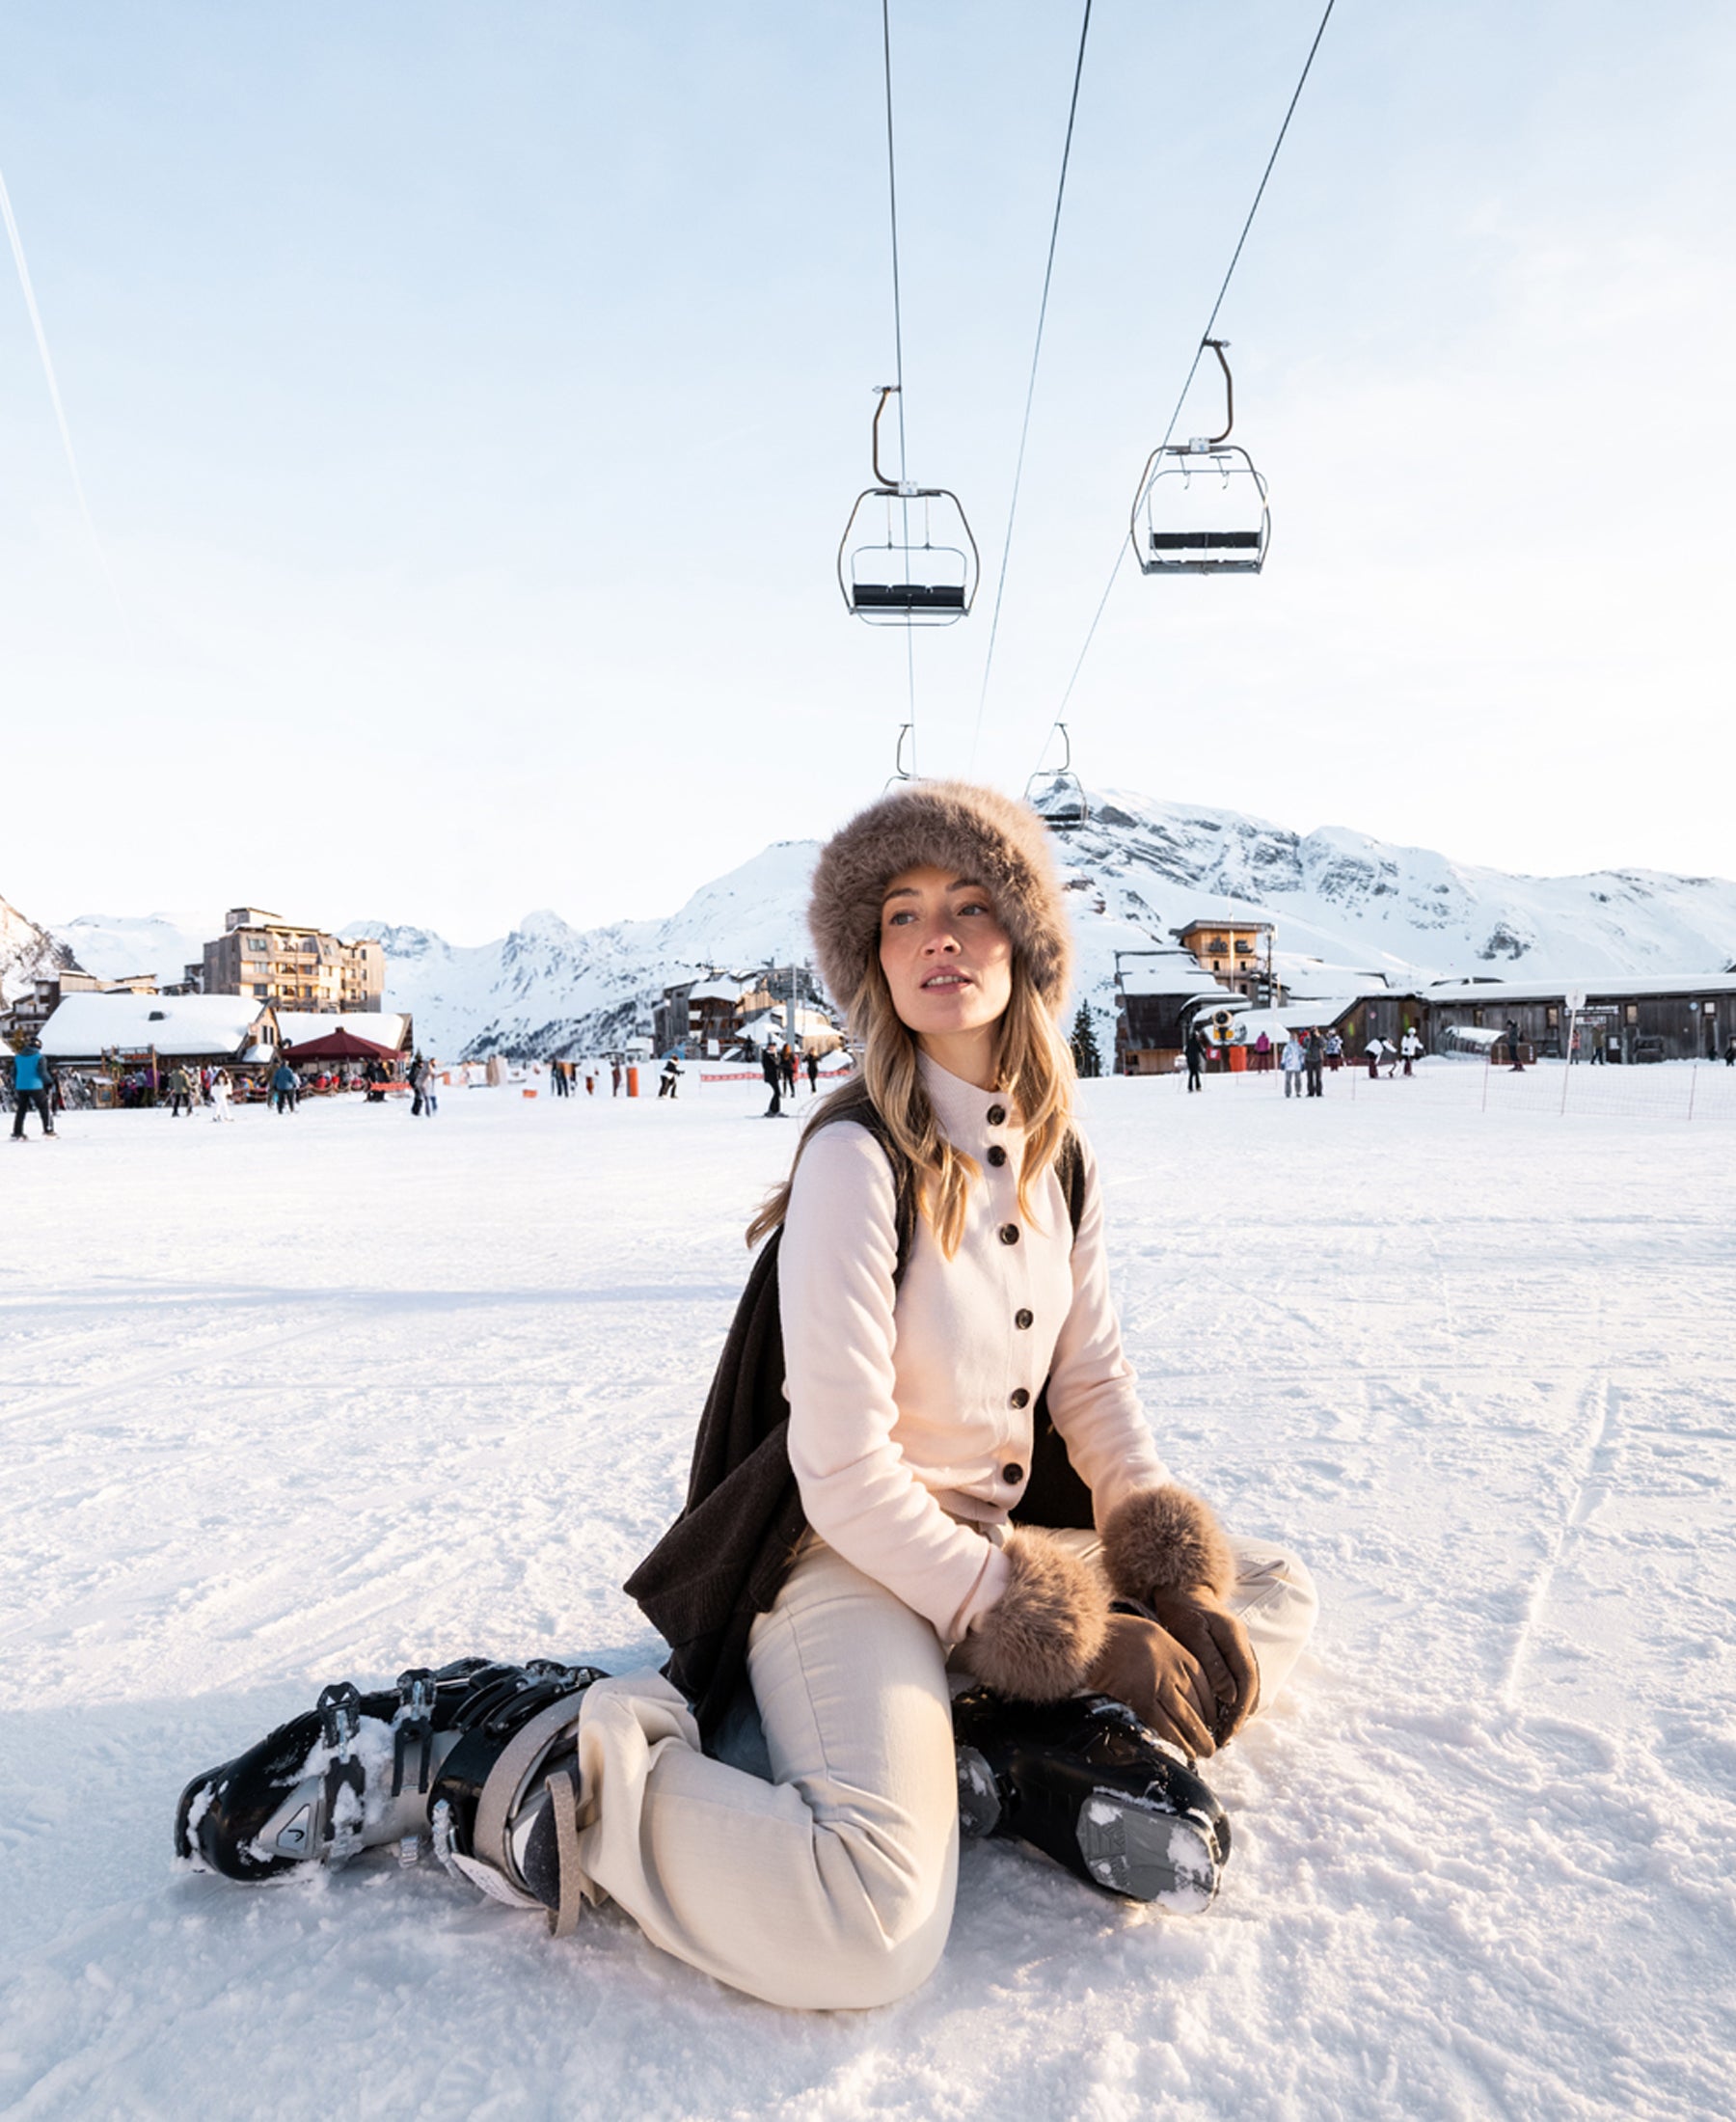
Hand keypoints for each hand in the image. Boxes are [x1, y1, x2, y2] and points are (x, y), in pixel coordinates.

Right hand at [1083, 1613, 1218, 1757]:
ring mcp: (1159, 1684)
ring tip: (1205, 1751)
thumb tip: (1180, 1680)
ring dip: (1199, 1739)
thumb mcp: (1153, 1634)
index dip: (1213, 1706)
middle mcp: (1174, 1669)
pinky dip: (1179, 1741)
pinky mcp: (1143, 1699)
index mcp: (1179, 1652)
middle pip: (1200, 1704)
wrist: (1092, 1638)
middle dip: (1209, 1726)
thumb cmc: (1117, 1634)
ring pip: (1187, 1718)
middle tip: (1213, 1741)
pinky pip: (1166, 1725)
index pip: (1207, 1685)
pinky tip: (1186, 1751)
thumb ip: (1170, 1656)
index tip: (1214, 1718)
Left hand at [1146, 1590, 1258, 1744]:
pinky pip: (1238, 1679)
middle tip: (1223, 1739)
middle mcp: (1242, 1643)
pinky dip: (1232, 1698)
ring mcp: (1238, 1646)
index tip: (1227, 1732)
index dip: (1239, 1710)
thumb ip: (1211, 1663)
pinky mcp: (1230, 1650)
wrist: (1179, 1588)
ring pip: (1246, 1685)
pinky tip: (1220, 1713)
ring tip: (1222, 1732)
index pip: (1247, 1681)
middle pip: (1250, 1687)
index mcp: (1235, 1638)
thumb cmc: (1180, 1609)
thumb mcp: (1192, 1633)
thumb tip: (1229, 1696)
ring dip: (1236, 1709)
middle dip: (1238, 1716)